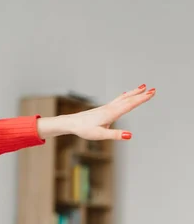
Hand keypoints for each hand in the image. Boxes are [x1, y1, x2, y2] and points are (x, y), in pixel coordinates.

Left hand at [37, 84, 155, 139]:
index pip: (129, 105)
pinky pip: (117, 101)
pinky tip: (125, 95)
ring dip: (133, 93)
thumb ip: (115, 135)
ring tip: (142, 88)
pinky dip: (125, 96)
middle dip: (141, 95)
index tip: (152, 92)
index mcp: (111, 113)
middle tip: (153, 89)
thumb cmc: (84, 129)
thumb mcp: (100, 135)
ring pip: (122, 98)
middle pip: (128, 100)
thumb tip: (130, 135)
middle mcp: (110, 108)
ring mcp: (106, 108)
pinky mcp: (103, 109)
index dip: (141, 99)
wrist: (71, 123)